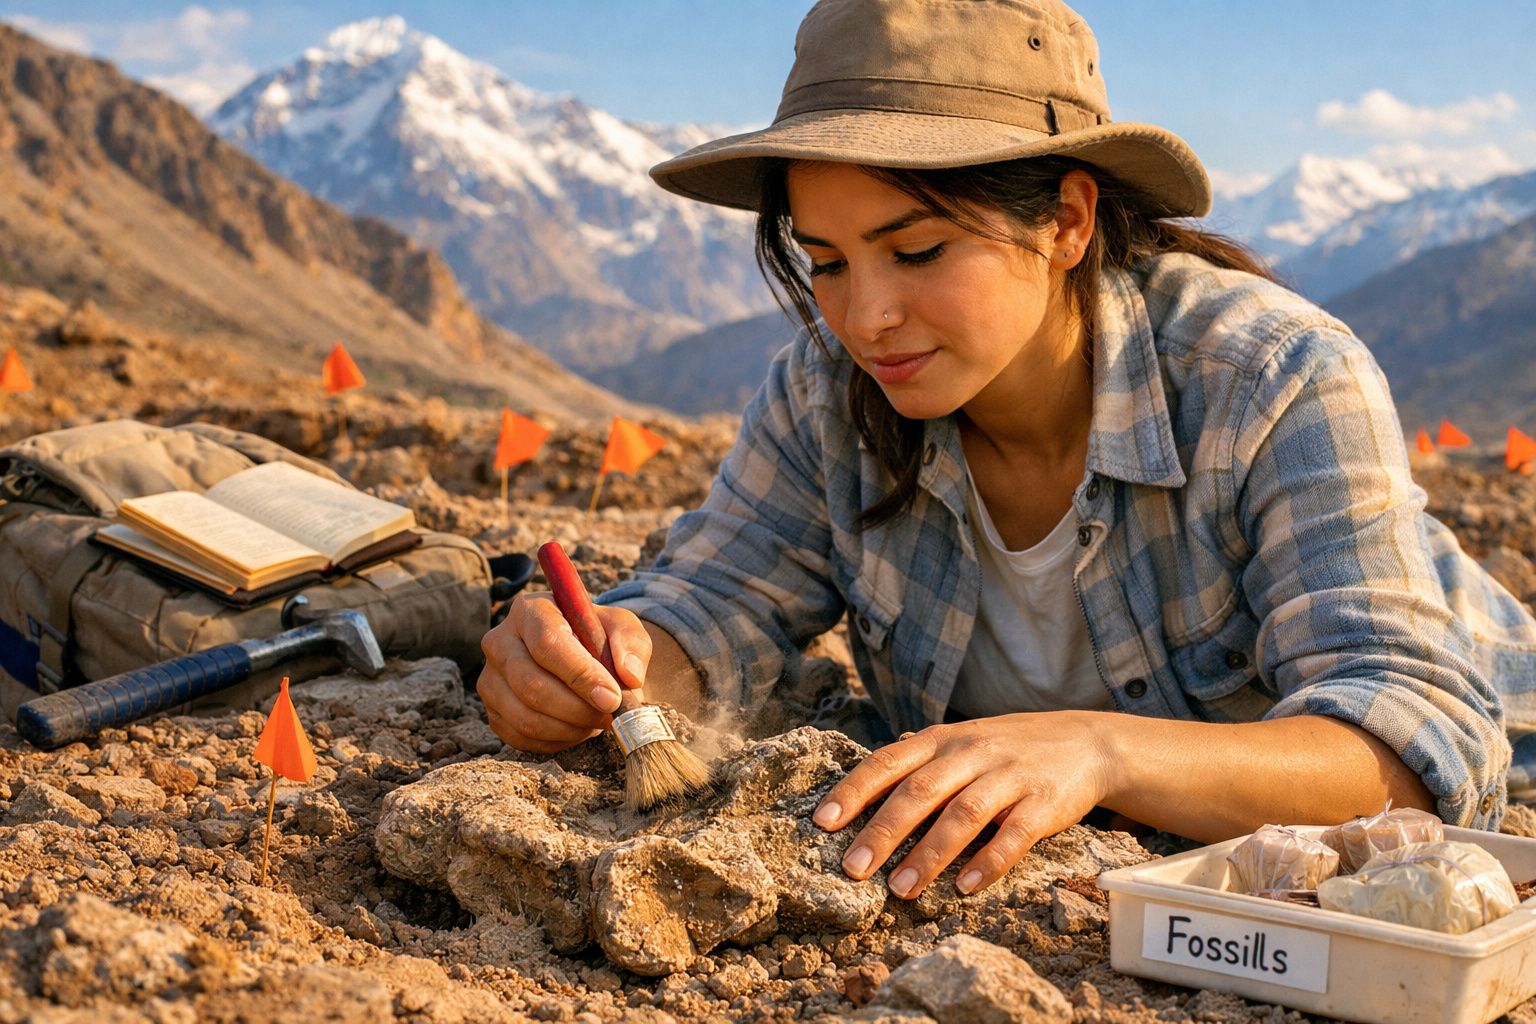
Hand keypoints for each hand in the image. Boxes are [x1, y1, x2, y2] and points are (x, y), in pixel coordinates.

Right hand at [476, 591, 650, 752]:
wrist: (580, 657)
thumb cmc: (598, 637)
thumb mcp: (622, 627)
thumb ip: (631, 644)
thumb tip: (629, 674)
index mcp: (530, 610)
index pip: (547, 643)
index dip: (581, 674)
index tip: (612, 697)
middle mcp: (500, 642)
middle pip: (531, 684)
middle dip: (578, 709)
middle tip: (610, 715)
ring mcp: (490, 679)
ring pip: (525, 716)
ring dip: (570, 728)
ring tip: (597, 721)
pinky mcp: (493, 711)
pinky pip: (521, 737)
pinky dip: (556, 740)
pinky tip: (578, 728)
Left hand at [811, 712, 1111, 897]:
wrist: (1087, 742)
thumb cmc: (1007, 748)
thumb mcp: (960, 742)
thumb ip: (917, 762)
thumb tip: (860, 789)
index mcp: (943, 740)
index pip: (889, 761)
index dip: (854, 790)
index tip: (822, 823)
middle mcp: (972, 753)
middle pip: (920, 791)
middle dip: (884, 830)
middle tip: (853, 868)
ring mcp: (1009, 777)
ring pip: (963, 815)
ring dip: (930, 854)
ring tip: (901, 889)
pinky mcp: (1044, 803)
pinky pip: (1014, 835)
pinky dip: (988, 862)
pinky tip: (965, 888)